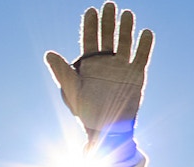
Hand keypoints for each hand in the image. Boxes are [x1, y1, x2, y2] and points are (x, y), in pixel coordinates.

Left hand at [45, 3, 153, 138]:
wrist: (107, 128)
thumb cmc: (86, 112)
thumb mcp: (72, 91)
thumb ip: (62, 72)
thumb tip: (48, 53)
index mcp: (88, 65)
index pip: (89, 40)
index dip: (90, 26)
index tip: (91, 11)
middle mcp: (105, 62)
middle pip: (107, 37)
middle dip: (108, 21)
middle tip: (109, 4)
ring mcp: (121, 67)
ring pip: (125, 42)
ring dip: (126, 28)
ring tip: (127, 13)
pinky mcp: (136, 74)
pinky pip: (142, 56)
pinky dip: (144, 45)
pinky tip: (145, 32)